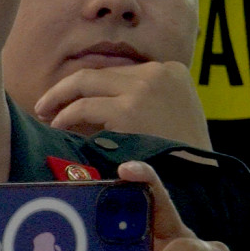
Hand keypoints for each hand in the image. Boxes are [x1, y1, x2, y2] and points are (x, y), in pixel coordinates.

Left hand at [34, 63, 211, 149]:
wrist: (204, 179)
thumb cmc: (183, 155)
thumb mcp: (170, 115)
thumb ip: (142, 100)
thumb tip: (92, 101)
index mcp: (172, 70)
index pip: (118, 72)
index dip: (89, 84)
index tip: (70, 96)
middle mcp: (158, 73)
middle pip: (98, 73)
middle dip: (67, 88)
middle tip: (45, 105)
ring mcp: (143, 89)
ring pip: (85, 84)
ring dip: (59, 100)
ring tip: (45, 115)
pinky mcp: (128, 110)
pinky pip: (83, 107)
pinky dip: (65, 116)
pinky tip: (58, 127)